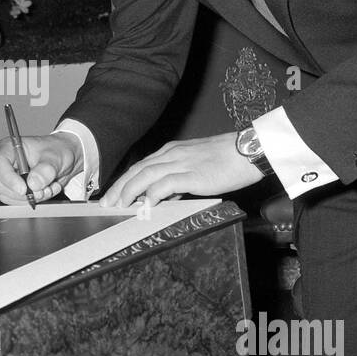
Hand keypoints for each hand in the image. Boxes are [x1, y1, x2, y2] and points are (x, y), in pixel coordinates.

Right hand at [0, 131, 80, 205]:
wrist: (64, 159)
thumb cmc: (57, 150)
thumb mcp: (56, 156)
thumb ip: (46, 169)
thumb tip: (33, 184)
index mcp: (11, 148)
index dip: (8, 178)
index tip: (24, 189)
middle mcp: (7, 163)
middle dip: (21, 193)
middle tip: (42, 191)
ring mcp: (10, 177)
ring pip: (8, 196)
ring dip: (30, 198)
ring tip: (49, 188)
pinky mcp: (15, 189)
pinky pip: (18, 202)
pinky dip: (34, 200)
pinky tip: (47, 190)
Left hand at [100, 134, 262, 207]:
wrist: (249, 150)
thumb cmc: (228, 160)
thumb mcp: (197, 167)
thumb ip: (178, 180)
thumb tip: (163, 196)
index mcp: (172, 151)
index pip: (141, 166)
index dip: (124, 180)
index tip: (113, 194)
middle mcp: (172, 155)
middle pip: (137, 170)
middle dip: (120, 187)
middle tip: (107, 203)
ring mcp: (182, 163)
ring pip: (146, 175)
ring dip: (129, 191)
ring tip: (119, 205)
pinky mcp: (193, 174)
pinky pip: (166, 184)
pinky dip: (152, 194)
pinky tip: (144, 204)